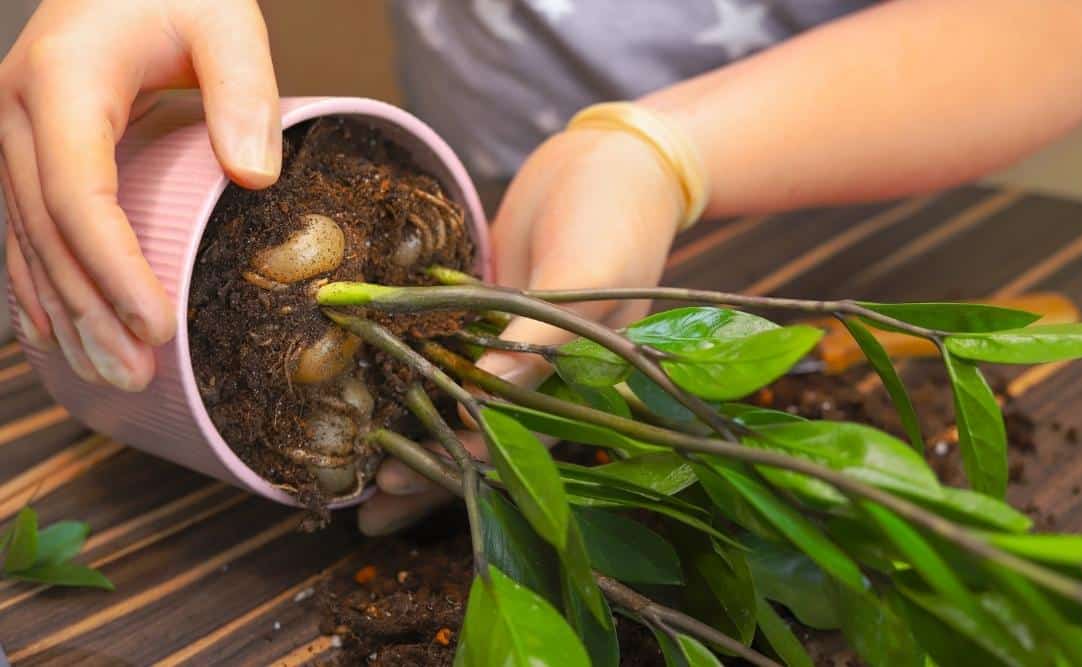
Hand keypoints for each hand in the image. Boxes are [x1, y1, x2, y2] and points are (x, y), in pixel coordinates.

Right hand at [0, 0, 279, 389]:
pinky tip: (55, 337)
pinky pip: (23, 228)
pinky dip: (39, 286)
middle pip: (47, 231)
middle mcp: (18, 111)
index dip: (113, 267)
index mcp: (63, 80)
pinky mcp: (26, 149)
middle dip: (90, 311)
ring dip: (65, 314)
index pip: (78, 194)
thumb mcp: (224, 17)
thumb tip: (254, 176)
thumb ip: (244, 89)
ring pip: (28, 240)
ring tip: (108, 376)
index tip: (156, 324)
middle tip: (134, 376)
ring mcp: (14, 132)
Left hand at [358, 128, 685, 533]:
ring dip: (412, 429)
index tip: (400, 479)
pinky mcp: (486, 312)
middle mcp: (542, 373)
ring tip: (358, 468)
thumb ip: (540, 335)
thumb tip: (482, 398)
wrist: (611, 155)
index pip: (516, 442)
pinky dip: (410, 368)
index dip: (461, 463)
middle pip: (482, 435)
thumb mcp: (588, 272)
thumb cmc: (616, 213)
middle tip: (365, 499)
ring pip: (456, 399)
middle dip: (428, 467)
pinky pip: (443, 349)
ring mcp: (512, 343)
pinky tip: (370, 387)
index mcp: (579, 381)